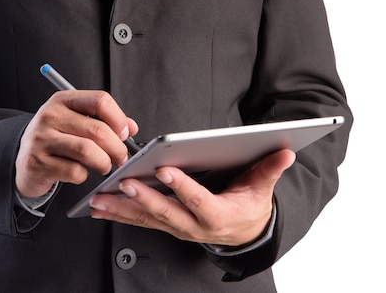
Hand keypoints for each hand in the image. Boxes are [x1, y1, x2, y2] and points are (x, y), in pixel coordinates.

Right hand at [15, 90, 138, 197]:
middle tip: (121, 157)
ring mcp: (41, 139)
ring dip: (104, 162)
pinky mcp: (38, 163)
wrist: (24, 160)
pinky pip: (74, 171)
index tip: (124, 133)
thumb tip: (130, 127)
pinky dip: (84, 175)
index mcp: (63, 100)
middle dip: (117, 147)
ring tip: (105, 166)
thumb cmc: (55, 139)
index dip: (118, 119)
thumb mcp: (75, 121)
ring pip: (87, 151)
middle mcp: (50, 116)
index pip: (100, 100)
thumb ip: (103, 121)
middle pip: (98, 129)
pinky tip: (81, 173)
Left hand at [89, 149, 294, 245]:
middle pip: (167, 213)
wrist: (243, 234)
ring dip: (122, 209)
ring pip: (147, 219)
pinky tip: (100, 206)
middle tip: (124, 183)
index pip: (199, 201)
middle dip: (144, 198)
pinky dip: (119, 213)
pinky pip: (141, 221)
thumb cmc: (249, 208)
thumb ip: (270, 169)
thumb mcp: (262, 189)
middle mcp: (194, 225)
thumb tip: (286, 151)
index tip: (166, 170)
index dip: (183, 187)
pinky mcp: (166, 226)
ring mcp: (178, 228)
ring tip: (99, 199)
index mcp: (218, 215)